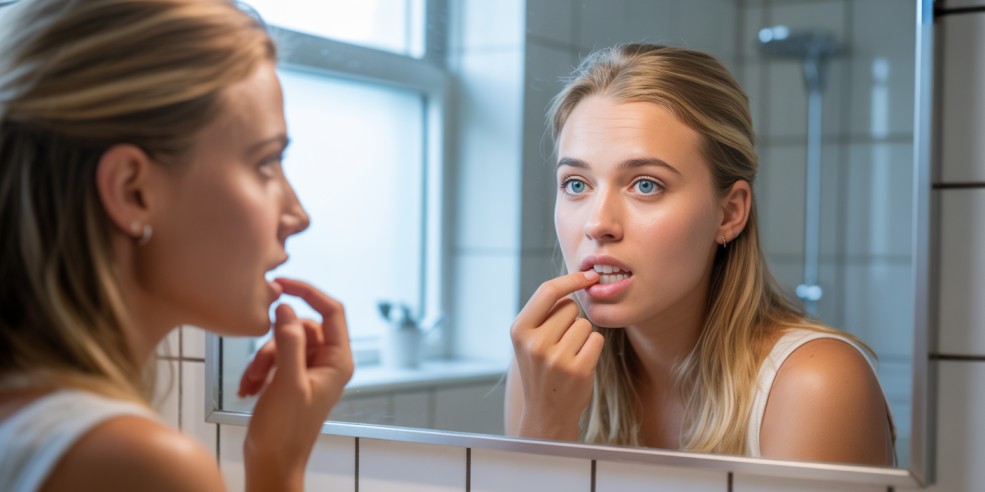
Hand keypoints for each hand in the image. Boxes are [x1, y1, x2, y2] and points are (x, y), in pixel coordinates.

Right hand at [237, 278, 353, 491]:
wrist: (272, 464)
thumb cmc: (285, 431)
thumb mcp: (286, 383)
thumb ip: (288, 342)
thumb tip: (286, 308)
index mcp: (339, 361)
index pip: (332, 310)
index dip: (309, 292)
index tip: (283, 283)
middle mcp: (329, 362)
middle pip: (302, 326)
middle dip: (275, 343)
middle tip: (259, 366)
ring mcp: (311, 370)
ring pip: (284, 342)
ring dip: (263, 360)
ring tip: (252, 384)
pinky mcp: (293, 378)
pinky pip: (276, 358)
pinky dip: (259, 370)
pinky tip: (249, 390)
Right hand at [509, 270, 601, 439]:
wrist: (546, 412)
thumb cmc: (541, 369)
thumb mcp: (529, 339)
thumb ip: (544, 312)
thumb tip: (575, 278)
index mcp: (519, 330)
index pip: (547, 291)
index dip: (570, 279)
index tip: (588, 274)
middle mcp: (535, 343)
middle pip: (570, 307)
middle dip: (571, 319)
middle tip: (560, 343)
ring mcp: (556, 358)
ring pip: (584, 323)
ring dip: (582, 335)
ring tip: (568, 355)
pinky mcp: (578, 370)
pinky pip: (596, 339)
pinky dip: (592, 347)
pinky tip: (580, 363)